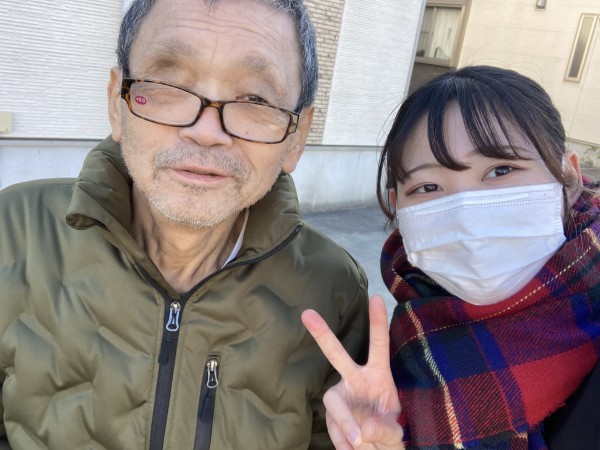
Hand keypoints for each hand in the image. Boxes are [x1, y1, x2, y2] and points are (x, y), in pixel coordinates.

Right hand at [302, 295, 403, 449]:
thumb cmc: (389, 432)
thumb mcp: (396, 431)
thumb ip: (385, 430)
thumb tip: (363, 429)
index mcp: (379, 375)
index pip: (379, 346)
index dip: (378, 322)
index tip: (377, 298)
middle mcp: (356, 380)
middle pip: (337, 355)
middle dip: (323, 335)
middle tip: (307, 313)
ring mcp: (341, 396)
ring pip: (333, 401)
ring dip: (345, 422)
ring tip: (359, 442)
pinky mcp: (330, 415)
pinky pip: (334, 427)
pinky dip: (344, 440)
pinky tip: (355, 448)